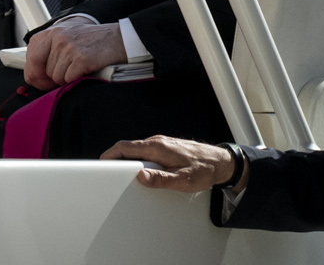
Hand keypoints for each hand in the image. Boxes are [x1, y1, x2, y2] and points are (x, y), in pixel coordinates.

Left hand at [22, 13, 127, 88]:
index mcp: (50, 33)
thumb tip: (35, 74)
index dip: (34, 73)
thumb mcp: (67, 38)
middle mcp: (57, 38)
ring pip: (56, 77)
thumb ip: (50, 50)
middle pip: (43, 70)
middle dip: (50, 80)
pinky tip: (85, 71)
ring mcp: (68, 47)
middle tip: (61, 81)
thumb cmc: (92, 42)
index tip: (41, 81)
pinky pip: (69, 79)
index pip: (32, 57)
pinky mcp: (81, 58)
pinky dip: (76, 80)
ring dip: (67, 79)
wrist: (118, 39)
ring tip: (78, 70)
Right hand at [106, 136, 238, 192]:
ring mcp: (162, 144)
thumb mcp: (183, 180)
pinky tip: (144, 171)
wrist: (222, 162)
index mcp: (157, 147)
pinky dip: (139, 160)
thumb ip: (161, 179)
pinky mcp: (167, 148)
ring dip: (129, 160)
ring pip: (138, 150)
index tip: (101, 162)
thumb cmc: (204, 170)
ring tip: (126, 174)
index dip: (110, 154)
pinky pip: (147, 152)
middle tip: (109, 171)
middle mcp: (157, 142)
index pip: (125, 147)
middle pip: (129, 148)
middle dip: (116, 158)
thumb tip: (141, 177)